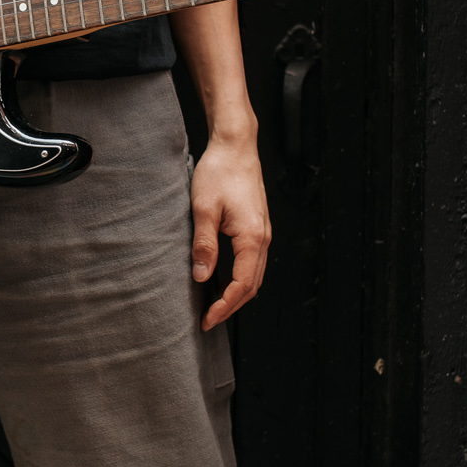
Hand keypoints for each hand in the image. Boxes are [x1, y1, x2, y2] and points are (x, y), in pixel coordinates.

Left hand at [190, 131, 270, 328]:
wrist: (235, 146)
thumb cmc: (219, 172)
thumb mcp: (203, 209)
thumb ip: (204, 245)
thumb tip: (202, 277)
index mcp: (252, 238)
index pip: (242, 285)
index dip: (225, 306)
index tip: (207, 319)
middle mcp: (263, 238)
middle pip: (252, 286)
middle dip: (232, 306)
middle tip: (209, 320)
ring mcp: (263, 232)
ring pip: (255, 275)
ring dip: (237, 294)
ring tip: (215, 306)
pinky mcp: (258, 226)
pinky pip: (254, 261)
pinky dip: (241, 278)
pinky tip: (225, 280)